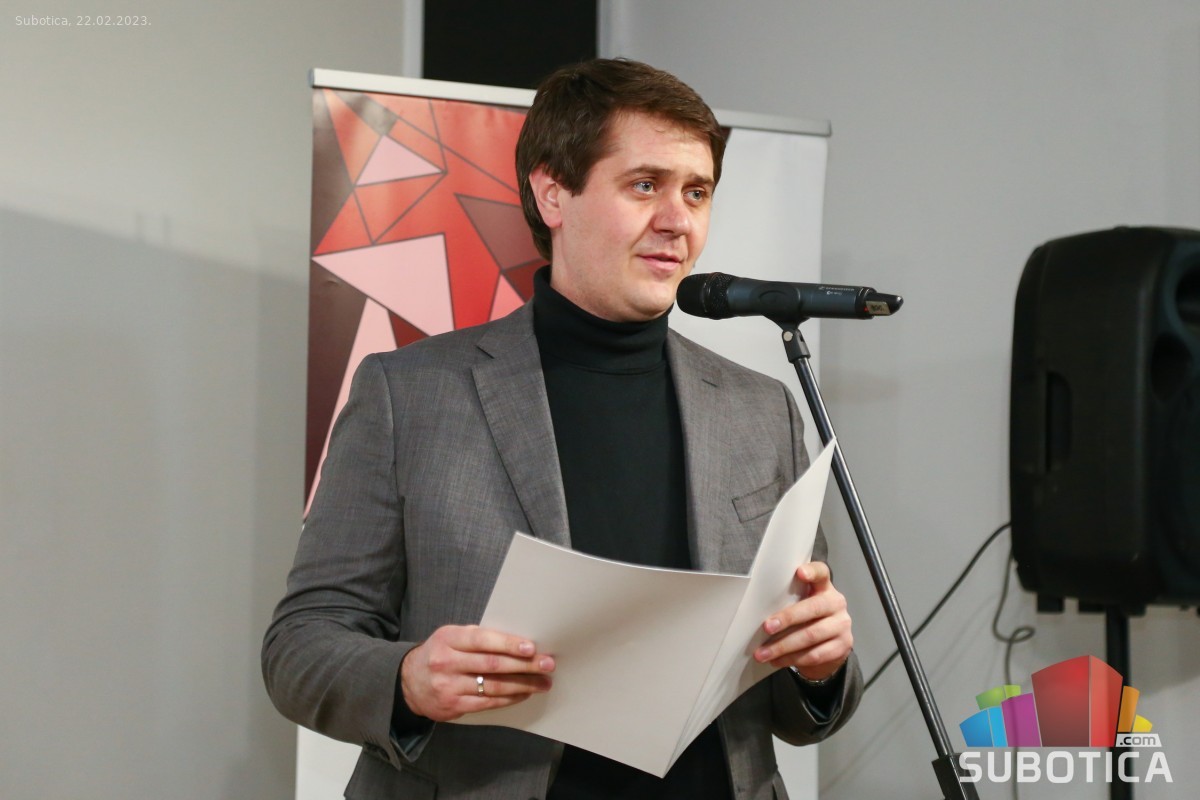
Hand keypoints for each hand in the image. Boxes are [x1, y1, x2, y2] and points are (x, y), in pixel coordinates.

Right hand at [400, 624, 554, 721]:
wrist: (409, 682)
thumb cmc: (439, 654)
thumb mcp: (450, 637)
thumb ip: (477, 637)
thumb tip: (517, 641)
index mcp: (448, 639)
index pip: (482, 640)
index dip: (508, 644)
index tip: (531, 647)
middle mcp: (446, 662)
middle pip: (492, 664)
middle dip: (524, 665)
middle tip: (547, 665)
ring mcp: (449, 686)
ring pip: (493, 686)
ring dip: (522, 685)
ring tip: (543, 682)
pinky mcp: (453, 705)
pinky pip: (487, 702)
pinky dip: (509, 698)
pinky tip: (524, 693)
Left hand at [754, 561, 852, 681]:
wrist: (831, 645)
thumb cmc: (808, 619)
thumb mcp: (802, 604)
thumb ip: (788, 600)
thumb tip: (755, 611)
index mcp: (824, 588)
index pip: (822, 573)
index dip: (812, 572)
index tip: (799, 572)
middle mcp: (836, 603)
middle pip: (813, 608)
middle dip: (787, 618)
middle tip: (766, 627)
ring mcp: (842, 625)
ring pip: (811, 635)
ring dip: (783, 646)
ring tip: (763, 653)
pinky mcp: (842, 646)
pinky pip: (815, 654)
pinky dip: (793, 659)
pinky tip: (777, 660)